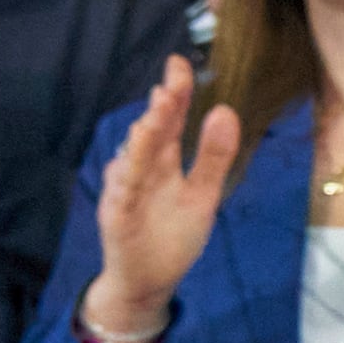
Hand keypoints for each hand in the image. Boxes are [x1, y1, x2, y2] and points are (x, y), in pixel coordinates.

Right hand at [84, 57, 242, 338]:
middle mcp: (142, 171)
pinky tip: (128, 169)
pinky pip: (121, 199)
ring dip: (139, 144)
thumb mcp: (204, 194)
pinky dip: (124, 185)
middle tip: (169, 88)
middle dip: (158, 114)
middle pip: (150, 136)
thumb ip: (215, 156)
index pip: (169, 120)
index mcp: (164, 162)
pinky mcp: (118, 219)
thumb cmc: (172, 233)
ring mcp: (128, 194)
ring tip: (150, 124)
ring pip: (132, 164)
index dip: (175, 92)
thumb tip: (225, 110)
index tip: (180, 62)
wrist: (148, 279)